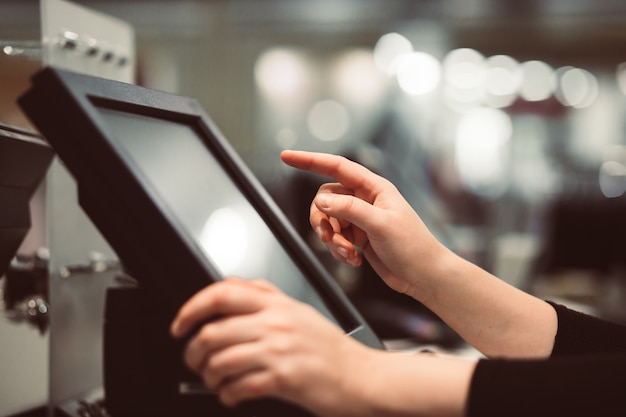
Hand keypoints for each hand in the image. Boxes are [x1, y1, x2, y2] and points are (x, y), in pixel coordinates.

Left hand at [169, 278, 378, 414]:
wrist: (363, 377)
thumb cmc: (332, 349)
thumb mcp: (300, 312)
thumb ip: (266, 298)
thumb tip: (228, 289)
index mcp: (278, 304)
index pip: (222, 294)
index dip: (191, 308)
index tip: (180, 324)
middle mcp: (276, 323)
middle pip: (213, 331)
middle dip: (193, 350)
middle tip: (193, 359)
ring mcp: (280, 351)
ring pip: (220, 360)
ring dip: (208, 375)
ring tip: (214, 380)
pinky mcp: (284, 379)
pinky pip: (238, 386)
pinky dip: (226, 394)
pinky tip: (230, 394)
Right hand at [280, 150, 449, 297]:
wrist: (423, 276)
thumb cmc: (412, 246)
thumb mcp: (380, 225)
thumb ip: (349, 210)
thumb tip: (320, 202)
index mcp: (374, 187)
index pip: (336, 167)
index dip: (309, 160)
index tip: (286, 156)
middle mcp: (364, 199)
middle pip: (324, 199)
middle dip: (323, 220)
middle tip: (332, 238)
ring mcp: (360, 218)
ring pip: (327, 220)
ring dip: (331, 239)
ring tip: (348, 253)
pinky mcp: (357, 237)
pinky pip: (334, 237)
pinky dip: (338, 250)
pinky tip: (354, 260)